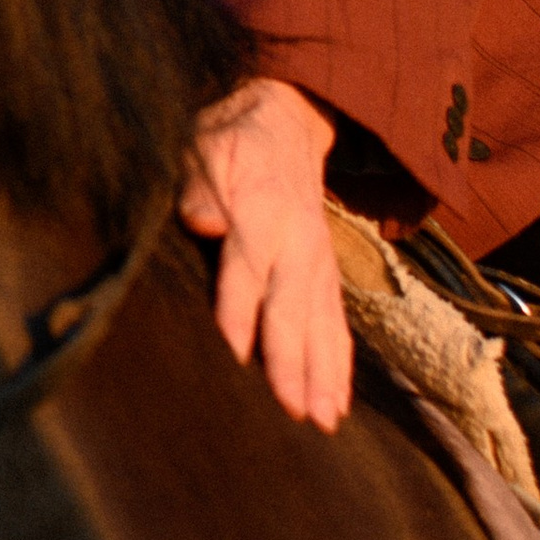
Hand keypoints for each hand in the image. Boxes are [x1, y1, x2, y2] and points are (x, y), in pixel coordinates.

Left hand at [179, 77, 352, 431]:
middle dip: (293, 361)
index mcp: (262, 211)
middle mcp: (296, 241)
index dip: (241, 310)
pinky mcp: (324, 274)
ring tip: (324, 420)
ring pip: (321, 324)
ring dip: (323, 374)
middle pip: (293, 308)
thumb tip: (203, 221)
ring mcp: (316, 261)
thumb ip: (200, 184)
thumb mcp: (203, 143)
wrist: (283, 119)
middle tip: (296, 411)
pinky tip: (338, 403)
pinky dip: (339, 364)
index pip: (248, 267)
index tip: (238, 354)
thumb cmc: (228, 139)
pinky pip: (336, 324)